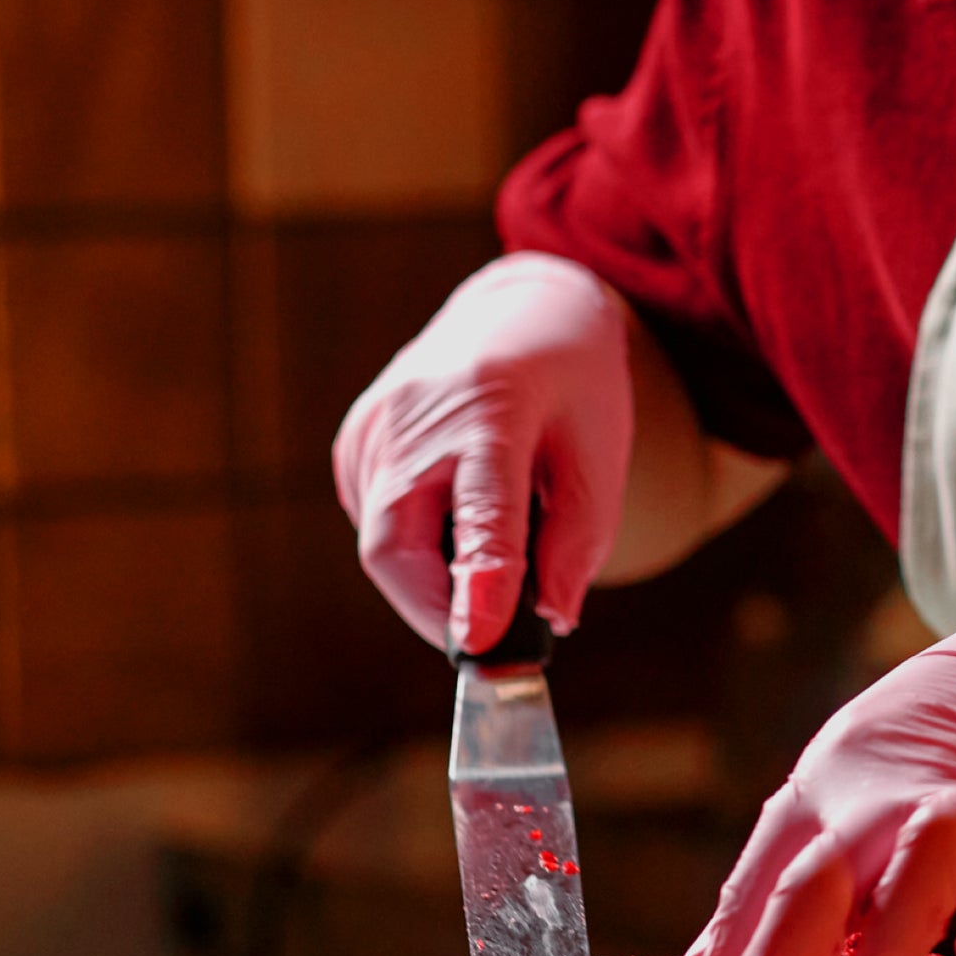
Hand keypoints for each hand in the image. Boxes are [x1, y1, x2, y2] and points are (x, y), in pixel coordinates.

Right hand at [333, 253, 632, 652]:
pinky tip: (456, 524)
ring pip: (383, 547)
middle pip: (397, 547)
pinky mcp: (354, 443)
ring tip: (489, 566)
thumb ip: (579, 541)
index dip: (478, 581)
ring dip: (433, 585)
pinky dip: (417, 552)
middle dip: (438, 614)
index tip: (479, 644)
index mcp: (493, 406)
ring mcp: (373, 428)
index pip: (481, 508)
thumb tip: (549, 620)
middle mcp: (416, 416)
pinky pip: (376, 524)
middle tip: (489, 648)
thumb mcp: (601, 452)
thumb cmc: (570, 382)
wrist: (519, 307)